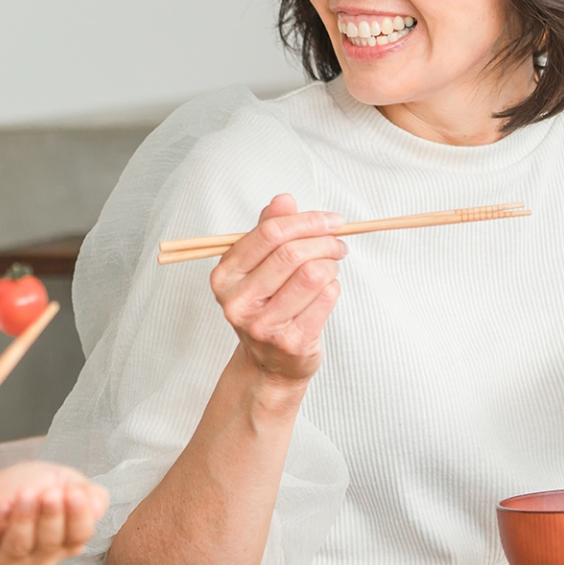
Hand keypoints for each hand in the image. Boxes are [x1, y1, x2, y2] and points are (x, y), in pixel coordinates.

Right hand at [0, 392, 106, 564]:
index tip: (3, 501)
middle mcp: (3, 553)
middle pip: (19, 544)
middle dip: (30, 518)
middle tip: (36, 491)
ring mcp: (32, 553)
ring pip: (44, 543)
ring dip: (53, 517)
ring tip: (56, 490)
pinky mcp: (57, 543)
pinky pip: (71, 538)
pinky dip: (79, 517)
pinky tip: (77, 493)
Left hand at [0, 462, 107, 564]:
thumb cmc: (24, 488)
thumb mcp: (60, 481)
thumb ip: (86, 491)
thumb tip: (97, 504)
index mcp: (64, 540)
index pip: (79, 536)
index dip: (79, 517)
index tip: (74, 493)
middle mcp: (40, 556)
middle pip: (51, 542)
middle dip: (53, 516)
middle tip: (51, 492)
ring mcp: (8, 557)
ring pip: (20, 545)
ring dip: (25, 518)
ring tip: (26, 494)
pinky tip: (1, 504)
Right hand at [209, 194, 347, 385]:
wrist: (269, 364)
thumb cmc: (266, 306)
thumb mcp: (258, 267)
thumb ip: (268, 231)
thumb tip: (283, 200)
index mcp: (224, 276)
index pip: (269, 233)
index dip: (307, 221)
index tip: (331, 220)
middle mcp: (238, 301)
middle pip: (292, 253)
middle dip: (325, 242)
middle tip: (338, 243)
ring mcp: (262, 325)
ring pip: (313, 275)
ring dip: (331, 265)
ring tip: (331, 267)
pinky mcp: (290, 342)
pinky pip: (325, 299)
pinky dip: (333, 288)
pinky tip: (326, 291)